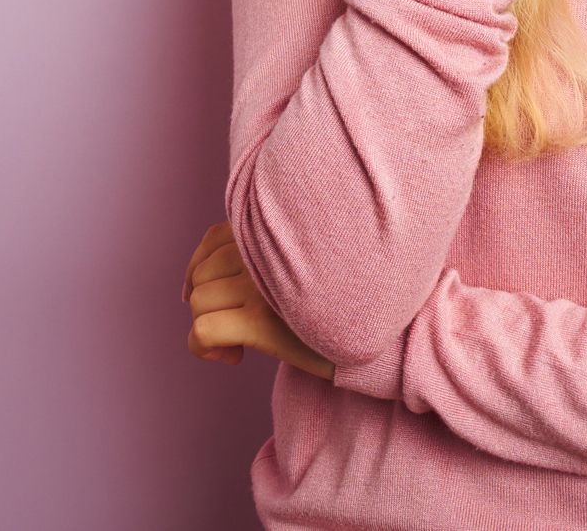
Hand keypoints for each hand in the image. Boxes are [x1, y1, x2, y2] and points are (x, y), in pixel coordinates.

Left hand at [184, 222, 334, 379]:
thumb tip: (199, 287)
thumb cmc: (347, 303)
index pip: (212, 240)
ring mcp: (263, 284)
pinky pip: (203, 330)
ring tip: (237, 347)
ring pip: (199, 302)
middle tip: (232, 331)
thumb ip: (268, 258)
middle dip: (205, 306)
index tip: (210, 298)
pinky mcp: (262, 320)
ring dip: (206, 329)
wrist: (387, 335)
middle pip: (202, 275)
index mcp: (276, 230)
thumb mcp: (307, 267)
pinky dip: (204, 348)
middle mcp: (267, 249)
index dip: (200, 272)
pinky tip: (233, 357)